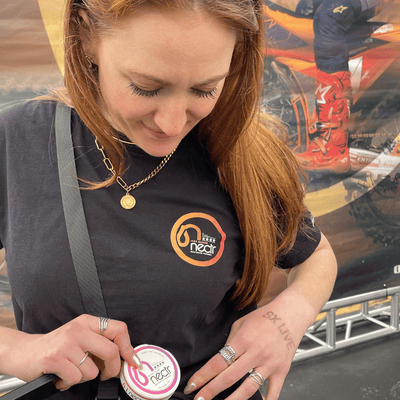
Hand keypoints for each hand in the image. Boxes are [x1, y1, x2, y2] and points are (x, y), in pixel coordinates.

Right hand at [8, 314, 140, 390]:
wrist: (25, 352)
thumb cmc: (56, 346)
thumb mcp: (80, 337)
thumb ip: (100, 343)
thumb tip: (125, 358)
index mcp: (88, 322)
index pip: (119, 329)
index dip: (129, 348)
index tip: (133, 361)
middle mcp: (78, 329)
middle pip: (111, 351)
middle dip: (113, 369)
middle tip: (107, 374)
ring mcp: (66, 343)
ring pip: (93, 370)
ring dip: (84, 377)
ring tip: (72, 371)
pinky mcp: (55, 358)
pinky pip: (76, 378)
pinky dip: (70, 383)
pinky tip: (61, 376)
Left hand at [183, 306, 303, 399]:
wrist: (289, 314)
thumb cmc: (264, 317)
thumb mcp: (241, 323)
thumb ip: (230, 341)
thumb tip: (220, 357)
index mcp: (243, 340)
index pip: (218, 362)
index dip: (203, 375)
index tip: (192, 385)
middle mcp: (255, 353)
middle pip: (229, 378)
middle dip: (211, 391)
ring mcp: (269, 363)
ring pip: (249, 388)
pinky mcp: (282, 370)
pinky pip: (273, 392)